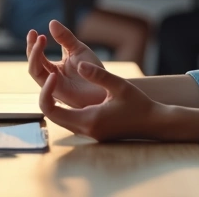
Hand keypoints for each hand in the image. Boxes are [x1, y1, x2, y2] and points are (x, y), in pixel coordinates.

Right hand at [26, 20, 107, 107]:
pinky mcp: (59, 94)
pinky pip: (44, 86)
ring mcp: (53, 86)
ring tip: (41, 40)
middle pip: (33, 63)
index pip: (37, 55)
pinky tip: (50, 63)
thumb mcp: (78, 49)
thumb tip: (52, 22)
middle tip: (35, 34)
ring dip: (35, 56)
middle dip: (32, 48)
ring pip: (34, 72)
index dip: (34, 43)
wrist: (107, 86)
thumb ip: (65, 38)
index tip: (33, 31)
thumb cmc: (93, 70)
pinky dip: (43, 74)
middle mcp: (50, 77)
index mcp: (54, 67)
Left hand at [39, 62, 166, 140]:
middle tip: (50, 72)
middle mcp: (84, 129)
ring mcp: (87, 132)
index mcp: (88, 119)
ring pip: (58, 117)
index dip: (46, 91)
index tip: (54, 74)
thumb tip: (80, 65)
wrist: (152, 124)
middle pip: (51, 115)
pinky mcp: (91, 131)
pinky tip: (67, 89)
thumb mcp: (120, 86)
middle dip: (45, 93)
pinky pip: (68, 118)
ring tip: (53, 77)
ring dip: (52, 100)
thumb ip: (99, 75)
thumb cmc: (139, 104)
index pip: (51, 110)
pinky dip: (62, 105)